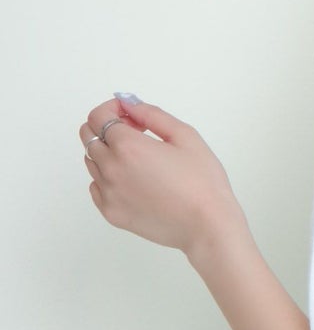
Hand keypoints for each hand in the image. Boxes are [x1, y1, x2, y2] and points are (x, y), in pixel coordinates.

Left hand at [79, 97, 244, 256]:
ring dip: (108, 154)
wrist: (208, 227)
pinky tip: (133, 182)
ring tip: (139, 162)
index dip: (113, 109)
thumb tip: (127, 102)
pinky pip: (96, 187)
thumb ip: (152, 113)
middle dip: (108, 128)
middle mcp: (111, 168)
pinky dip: (107, 179)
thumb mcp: (185, 136)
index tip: (130, 116)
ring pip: (91, 161)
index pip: (98, 116)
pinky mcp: (111, 213)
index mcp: (127, 146)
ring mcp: (108, 193)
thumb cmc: (203, 184)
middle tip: (136, 136)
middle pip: (88, 136)